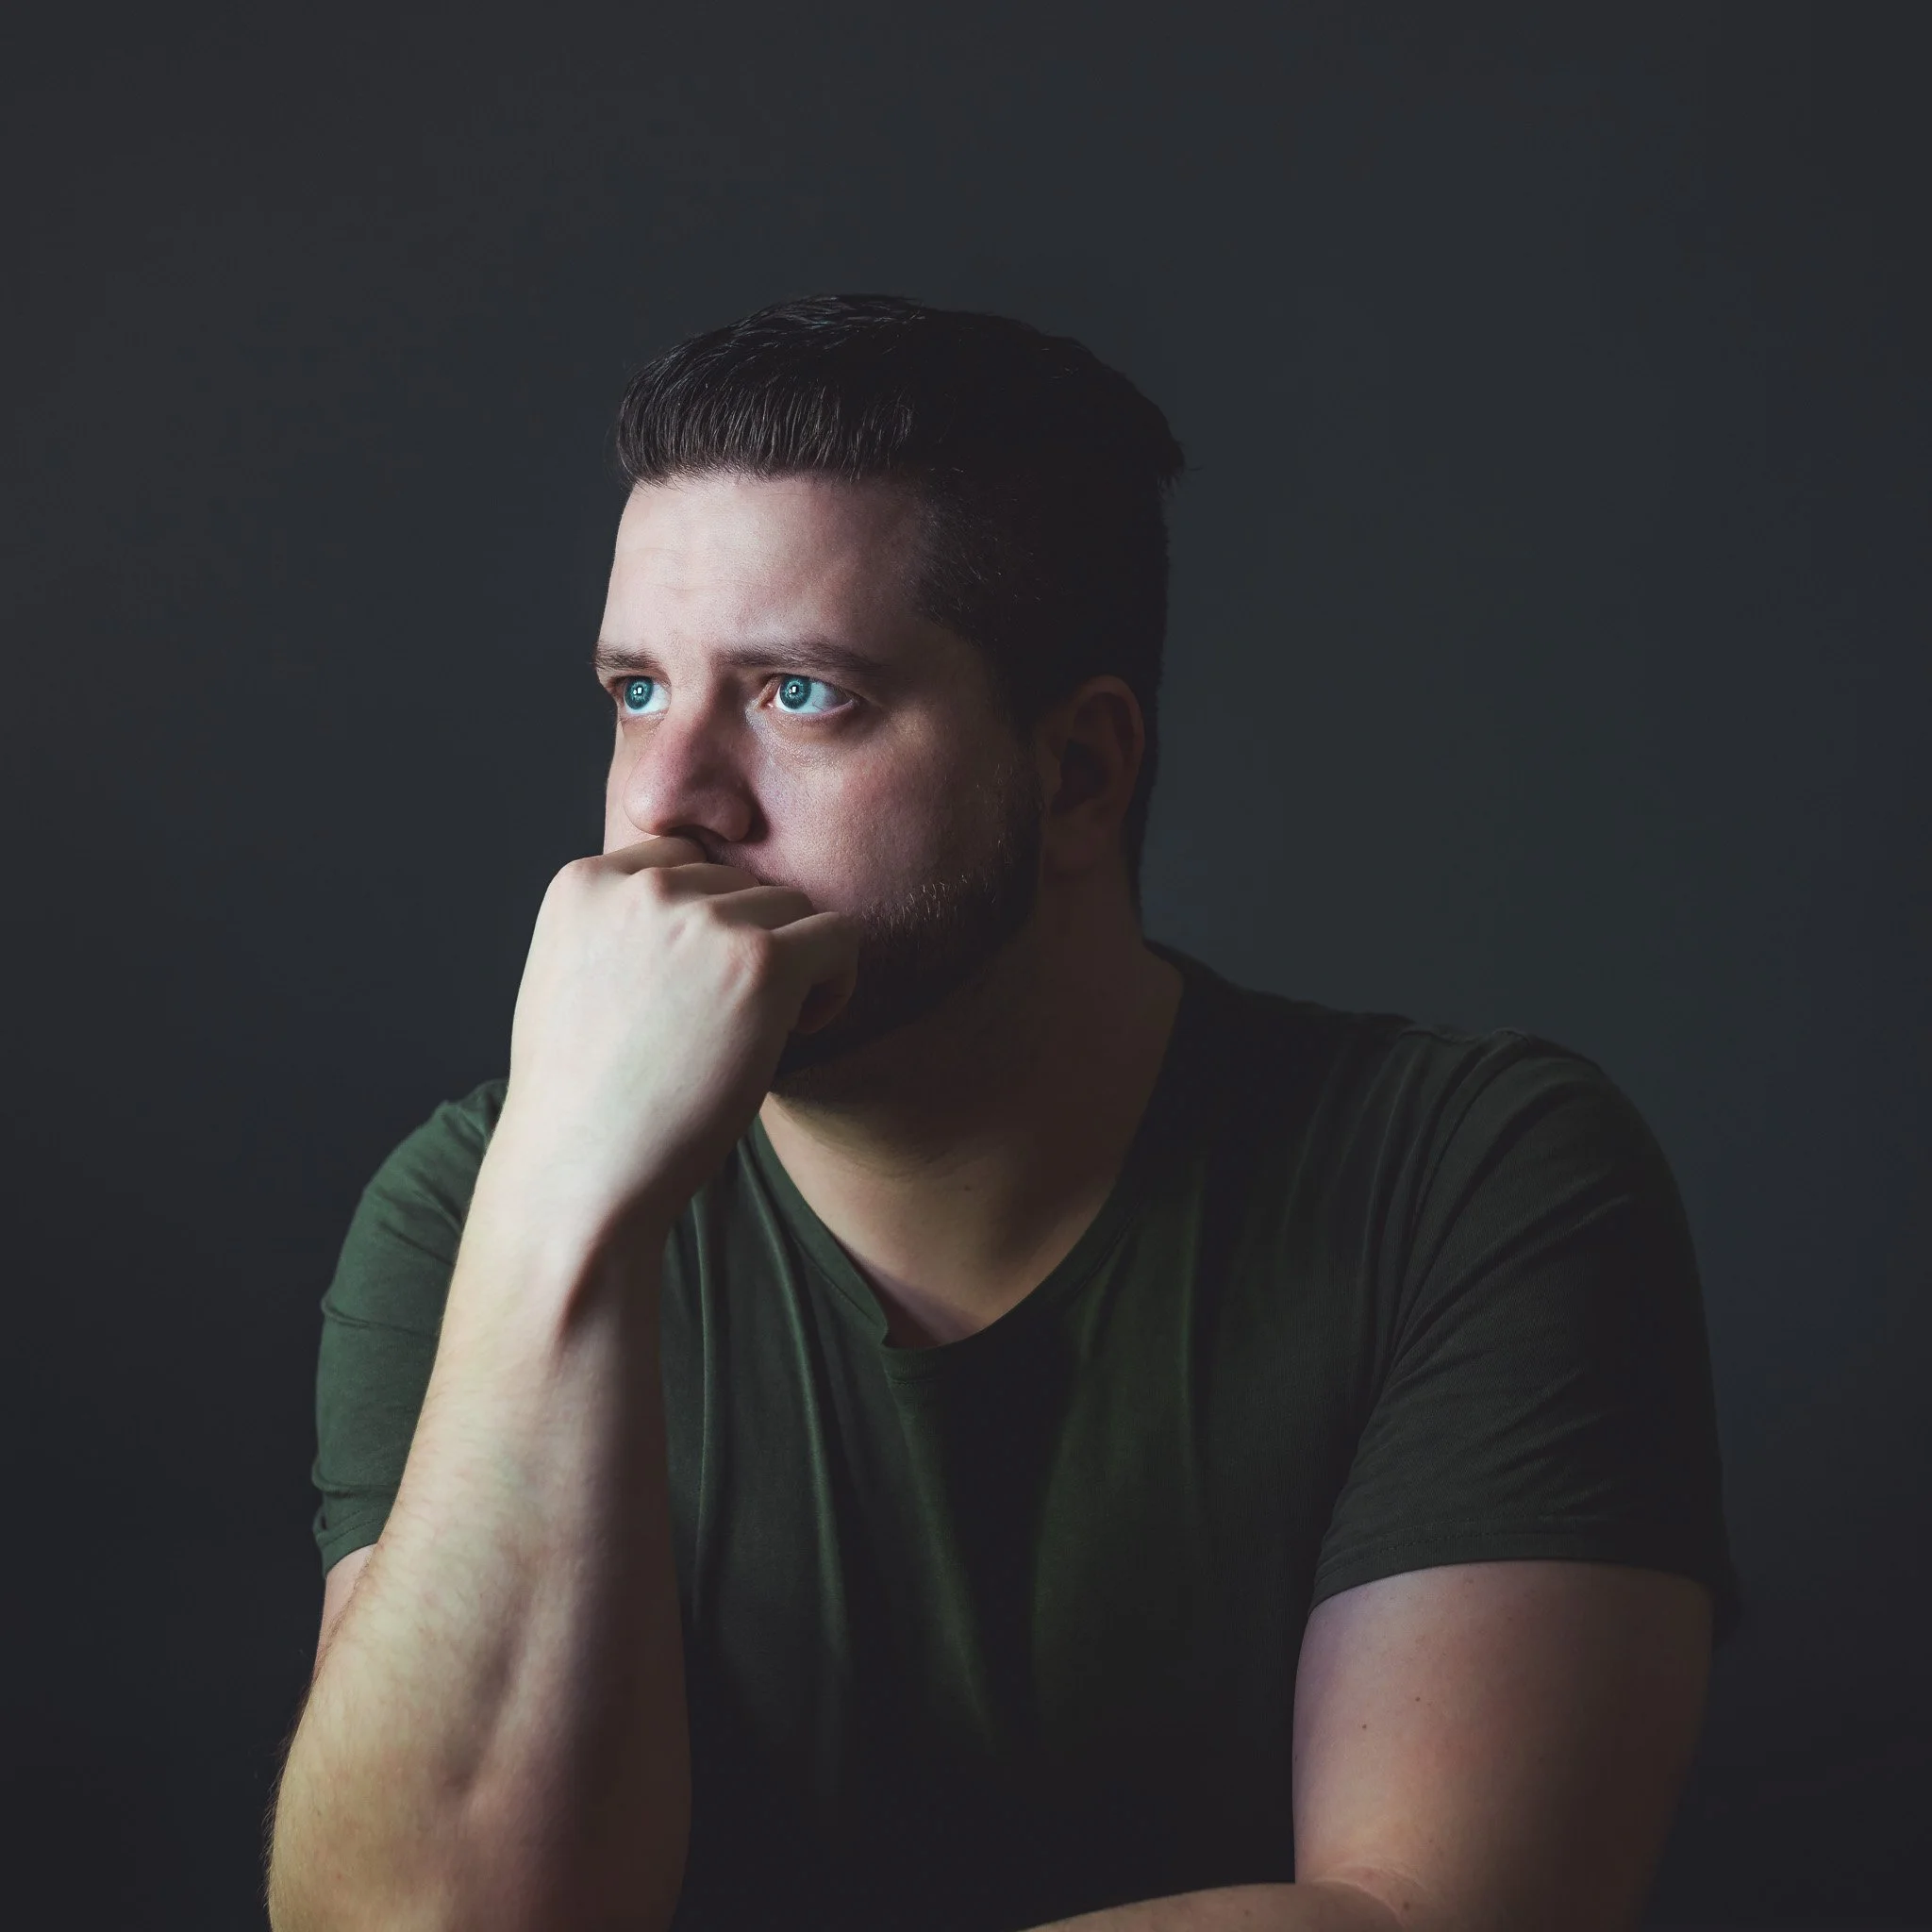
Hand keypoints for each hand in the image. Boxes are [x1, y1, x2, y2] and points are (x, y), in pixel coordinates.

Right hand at [488, 835, 858, 1237]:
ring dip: (793, 962)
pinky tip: (802, 1029)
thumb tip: (706, 907)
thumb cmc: (583, 1100)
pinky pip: (839, 937)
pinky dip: (836, 980)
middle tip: (729, 1022)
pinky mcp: (761, 962)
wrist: (581, 1173)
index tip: (701, 984)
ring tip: (760, 1032)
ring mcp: (703, 920)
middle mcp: (643, 887)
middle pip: (741, 882)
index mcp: (584, 883)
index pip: (682, 860)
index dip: (706, 921)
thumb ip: (622, 926)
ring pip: (792, 906)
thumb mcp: (571, 978)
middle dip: (747, 944)